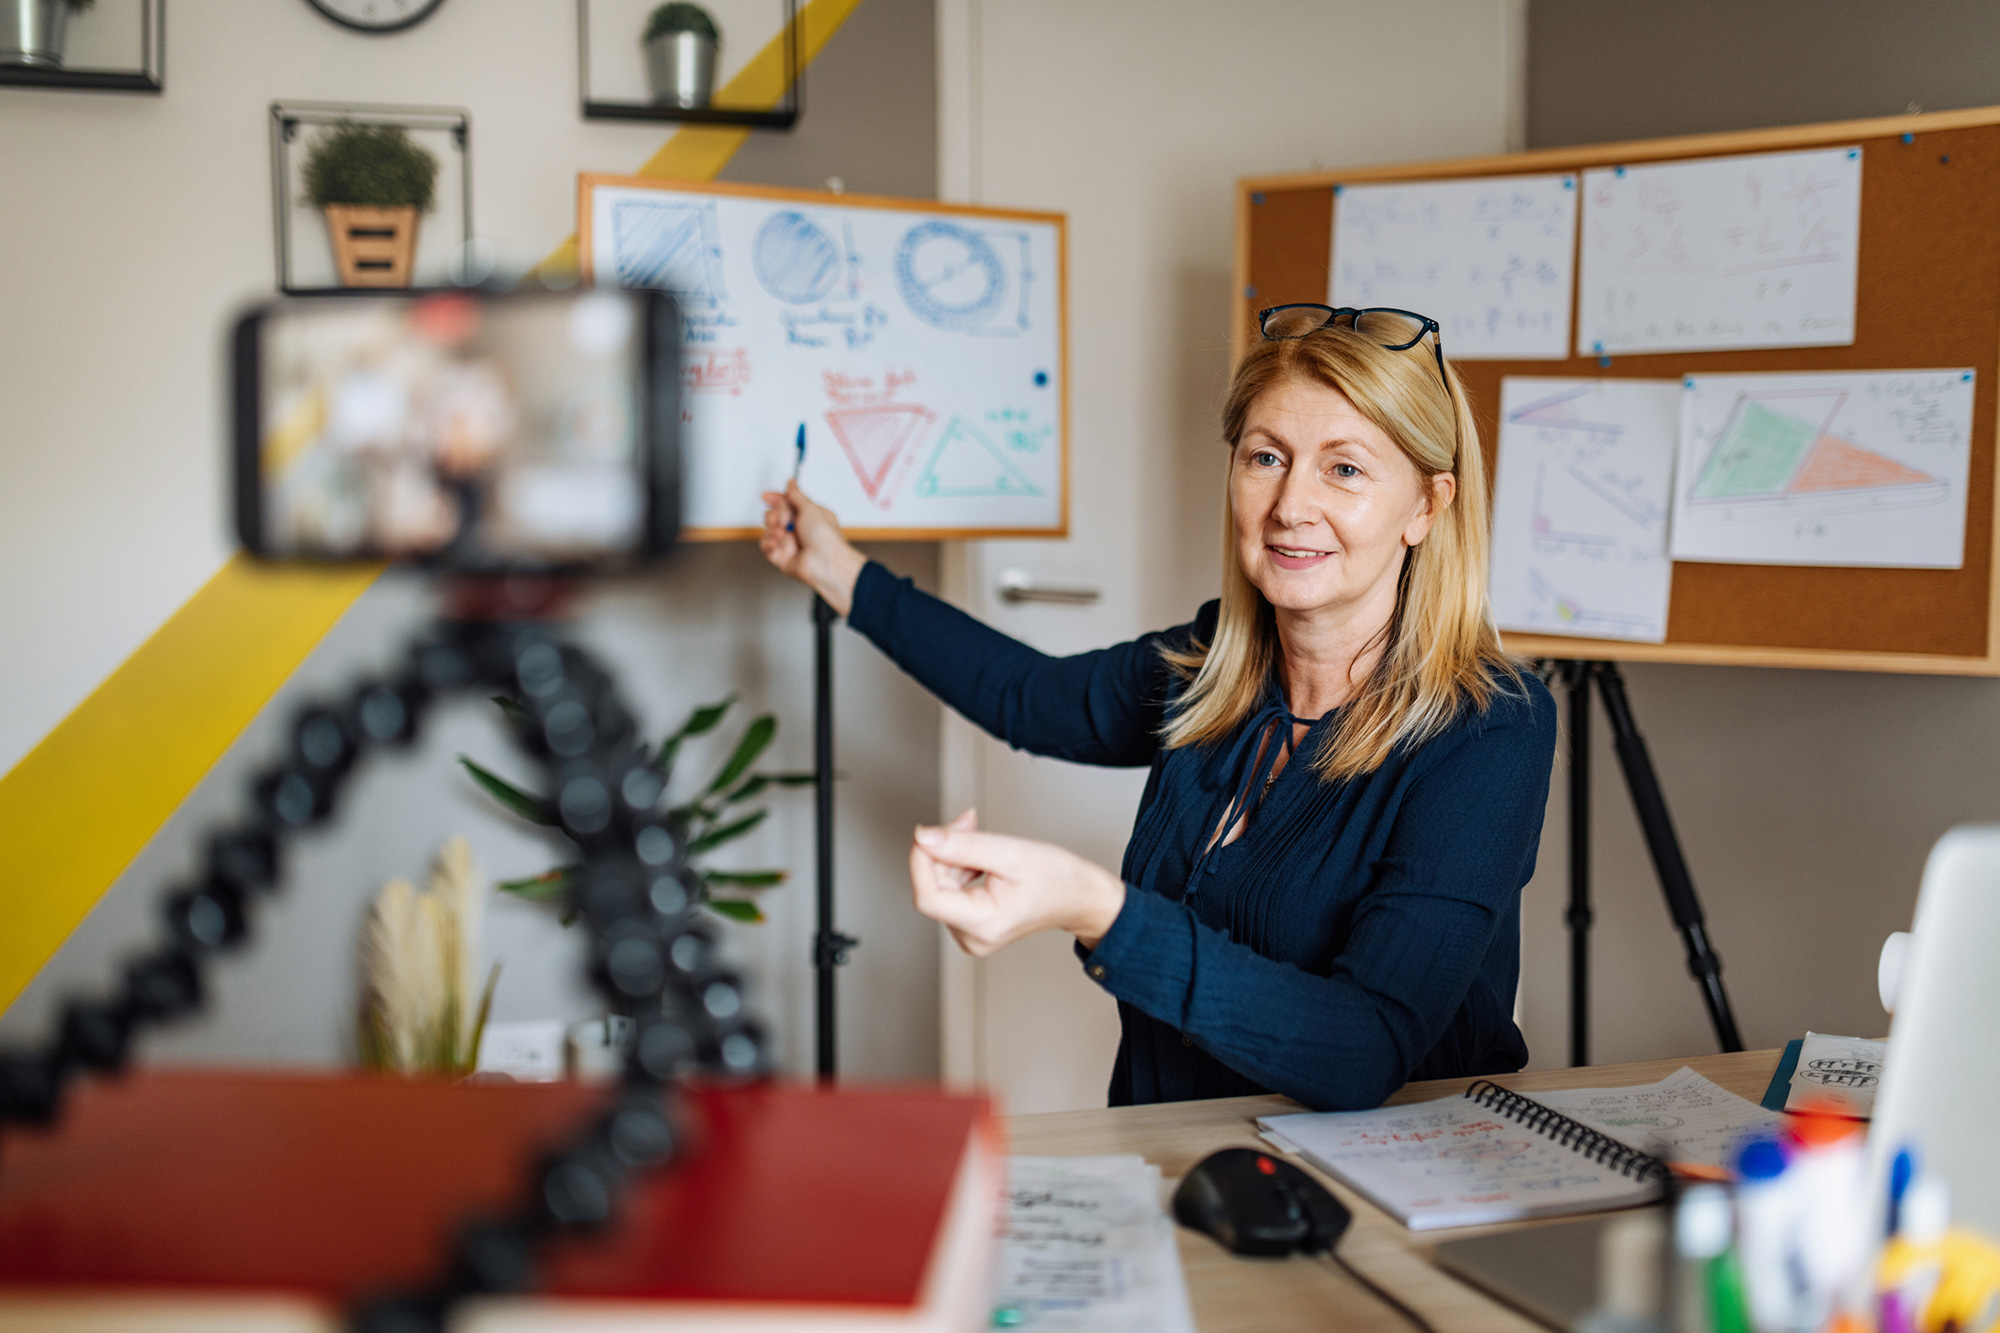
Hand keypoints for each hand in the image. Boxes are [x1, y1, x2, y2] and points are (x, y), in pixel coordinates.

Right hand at [759, 481, 866, 616]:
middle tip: (782, 520)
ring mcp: (789, 544)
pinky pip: (766, 547)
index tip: (766, 496)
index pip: (786, 504)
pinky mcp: (781, 557)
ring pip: (768, 530)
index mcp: (807, 516)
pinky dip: (768, 543)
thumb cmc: (825, 537)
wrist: (825, 563)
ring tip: (781, 534)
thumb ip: (796, 495)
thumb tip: (791, 482)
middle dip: (774, 515)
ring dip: (771, 530)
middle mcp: (798, 529)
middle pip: (774, 516)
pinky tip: (775, 543)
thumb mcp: (810, 508)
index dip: (775, 499)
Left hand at [909, 810, 1127, 956]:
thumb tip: (925, 838)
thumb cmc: (1057, 879)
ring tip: (979, 835)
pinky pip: (951, 890)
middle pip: (934, 887)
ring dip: (952, 855)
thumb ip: (963, 846)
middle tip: (967, 821)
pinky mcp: (972, 924)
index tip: (929, 833)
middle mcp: (972, 937)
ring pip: (940, 886)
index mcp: (983, 925)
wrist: (1080, 896)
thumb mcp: (1010, 853)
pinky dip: (960, 866)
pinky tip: (980, 856)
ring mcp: (971, 934)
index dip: (921, 861)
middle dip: (943, 850)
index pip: (927, 897)